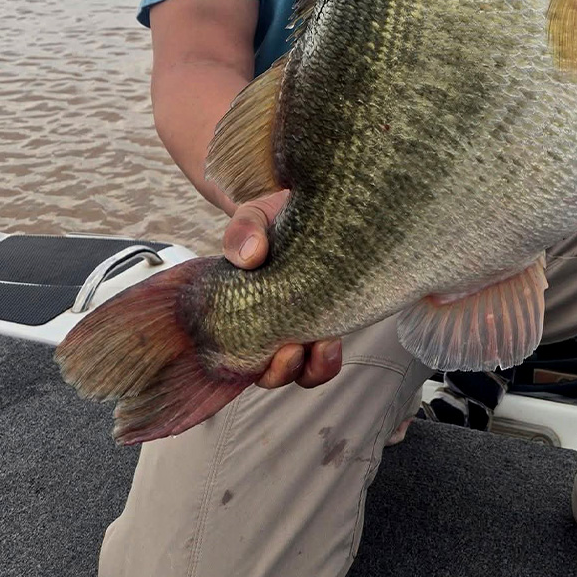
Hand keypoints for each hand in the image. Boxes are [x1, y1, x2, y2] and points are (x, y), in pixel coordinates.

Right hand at [222, 188, 342, 388]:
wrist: (309, 203)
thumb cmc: (274, 218)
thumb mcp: (254, 218)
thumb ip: (244, 232)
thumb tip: (249, 256)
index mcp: (247, 310)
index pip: (240, 355)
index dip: (250, 364)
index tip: (262, 349)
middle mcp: (274, 326)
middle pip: (273, 373)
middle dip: (282, 371)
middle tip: (292, 349)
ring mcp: (305, 326)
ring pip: (305, 370)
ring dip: (314, 368)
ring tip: (325, 345)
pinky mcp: (333, 318)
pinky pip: (328, 354)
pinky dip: (329, 357)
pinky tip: (335, 340)